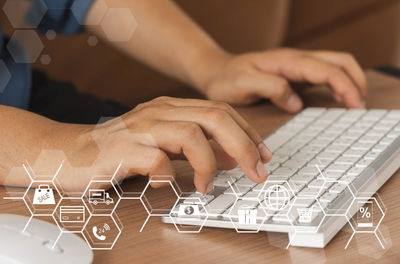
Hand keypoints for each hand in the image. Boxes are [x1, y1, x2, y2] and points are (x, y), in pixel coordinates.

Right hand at [74, 97, 271, 193]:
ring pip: (190, 133)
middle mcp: (158, 112)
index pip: (220, 111)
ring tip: (208, 183)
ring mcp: (139, 129)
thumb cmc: (121, 150)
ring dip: (209, 162)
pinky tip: (166, 184)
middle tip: (256, 171)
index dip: (248, 133)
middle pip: (214, 117)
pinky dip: (169, 176)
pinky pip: (156, 159)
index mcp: (170, 108)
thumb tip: (235, 156)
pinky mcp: (121, 150)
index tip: (264, 155)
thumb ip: (198, 147)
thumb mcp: (165, 145)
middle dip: (244, 145)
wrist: (69, 152)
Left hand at [199, 48, 366, 112]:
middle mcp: (296, 60)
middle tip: (360, 106)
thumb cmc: (227, 78)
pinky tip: (337, 100)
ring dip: (349, 82)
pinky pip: (323, 75)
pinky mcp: (293, 75)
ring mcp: (296, 66)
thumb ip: (271, 88)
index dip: (345, 86)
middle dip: (356, 80)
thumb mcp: (244, 83)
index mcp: (287, 61)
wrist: (216, 72)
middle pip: (339, 61)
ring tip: (354, 104)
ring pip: (334, 66)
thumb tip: (296, 102)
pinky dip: (337, 85)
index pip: (327, 70)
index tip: (354, 106)